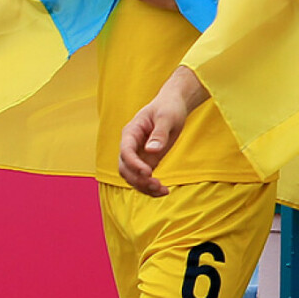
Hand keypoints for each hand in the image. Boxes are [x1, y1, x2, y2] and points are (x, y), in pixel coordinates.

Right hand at [118, 66, 208, 195]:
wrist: (173, 105)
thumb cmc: (169, 107)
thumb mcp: (166, 117)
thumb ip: (159, 133)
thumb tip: (151, 150)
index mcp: (131, 132)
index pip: (125, 151)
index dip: (134, 164)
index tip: (148, 173)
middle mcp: (131, 145)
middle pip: (125, 168)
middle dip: (138, 180)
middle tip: (156, 185)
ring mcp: (138, 155)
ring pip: (132, 177)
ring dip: (144, 187)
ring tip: (163, 191)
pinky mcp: (147, 161)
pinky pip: (144, 179)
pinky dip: (151, 187)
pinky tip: (163, 191)